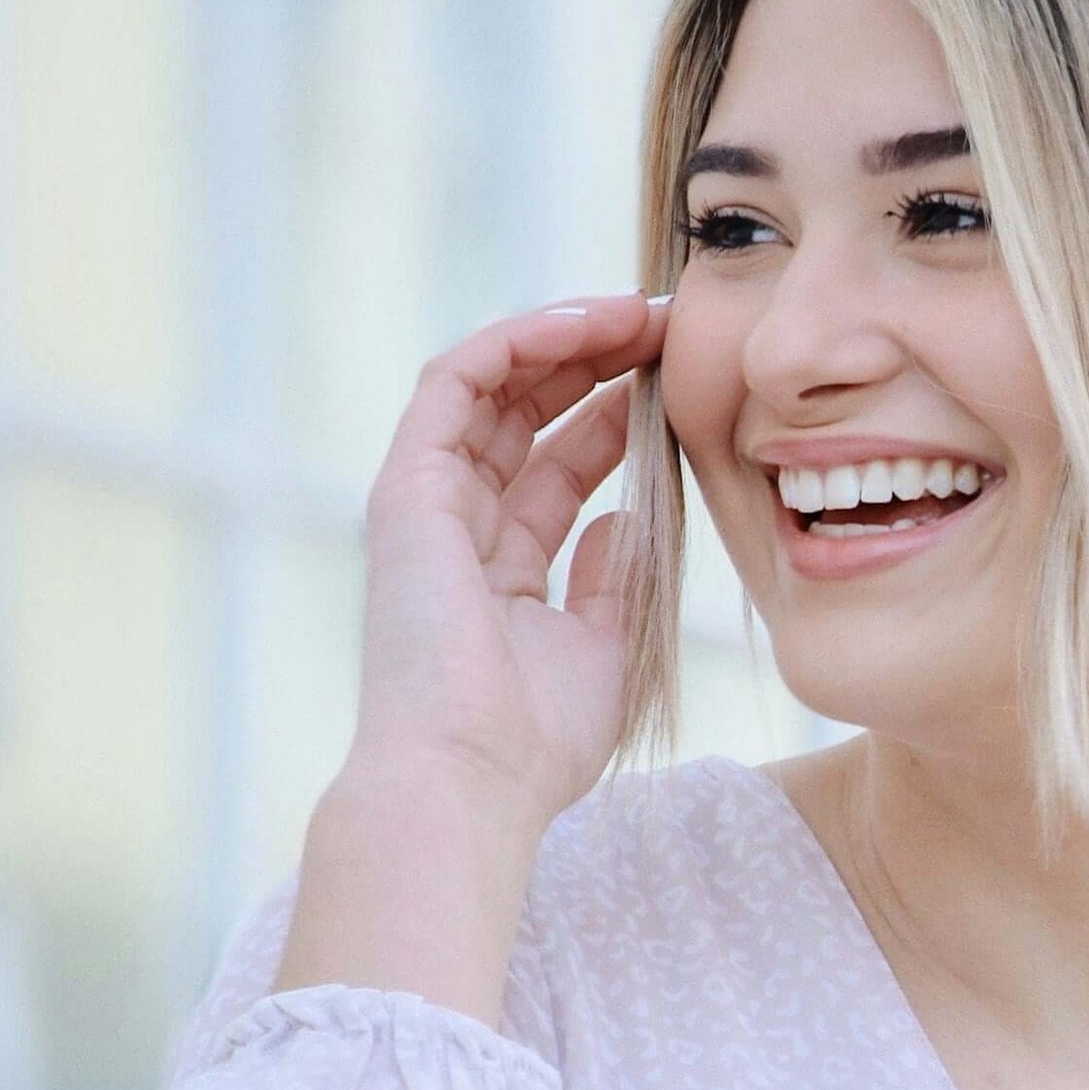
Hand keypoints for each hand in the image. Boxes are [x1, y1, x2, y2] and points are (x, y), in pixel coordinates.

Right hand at [346, 292, 668, 831]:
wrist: (472, 779)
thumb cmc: (537, 742)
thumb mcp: (604, 649)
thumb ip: (613, 580)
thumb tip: (624, 517)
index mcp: (500, 570)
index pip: (558, 466)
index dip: (617, 415)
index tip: (682, 380)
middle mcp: (458, 528)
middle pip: (526, 415)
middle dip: (597, 362)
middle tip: (670, 325)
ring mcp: (427, 505)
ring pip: (492, 386)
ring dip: (565, 338)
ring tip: (639, 310)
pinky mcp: (407, 489)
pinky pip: (455, 383)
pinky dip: (516, 342)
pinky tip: (584, 322)